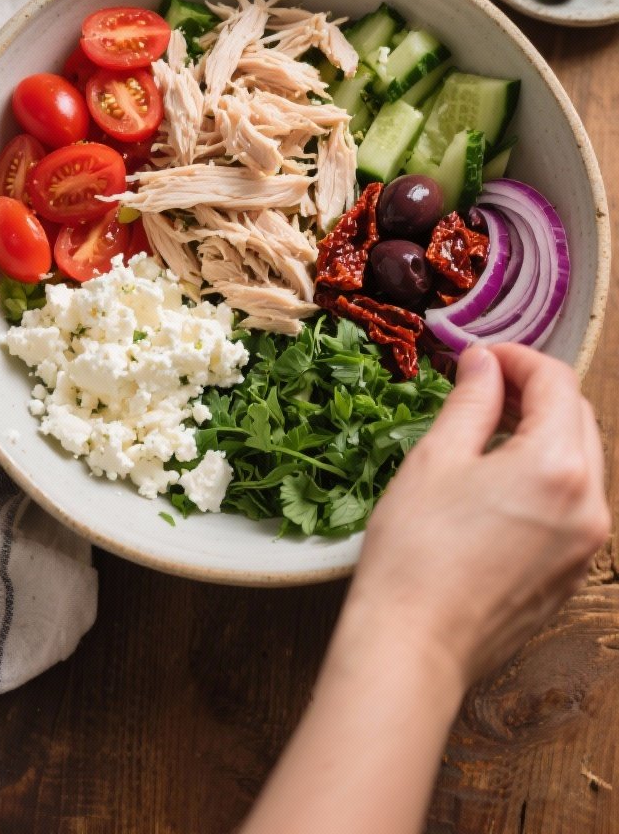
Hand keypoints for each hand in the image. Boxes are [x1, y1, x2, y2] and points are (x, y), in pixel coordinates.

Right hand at [344, 343, 610, 690]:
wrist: (414, 647)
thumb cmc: (416, 551)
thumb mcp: (437, 458)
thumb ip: (472, 400)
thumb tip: (484, 362)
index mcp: (558, 466)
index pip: (557, 383)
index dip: (517, 358)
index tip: (480, 357)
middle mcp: (590, 504)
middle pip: (579, 418)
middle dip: (536, 391)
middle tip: (484, 386)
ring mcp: (587, 545)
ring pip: (581, 462)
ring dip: (544, 433)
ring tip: (488, 430)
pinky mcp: (572, 574)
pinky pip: (575, 505)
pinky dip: (547, 477)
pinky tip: (499, 480)